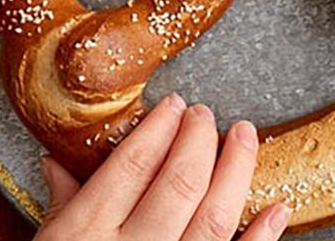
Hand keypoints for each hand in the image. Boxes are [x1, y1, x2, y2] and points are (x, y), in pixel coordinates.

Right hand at [36, 97, 289, 240]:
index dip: (159, 128)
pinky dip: (262, 237)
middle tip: (205, 114)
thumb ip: (60, 206)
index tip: (173, 107)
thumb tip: (58, 164)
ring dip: (235, 170)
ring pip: (214, 216)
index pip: (130, 165)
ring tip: (244, 137)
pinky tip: (277, 209)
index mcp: (83, 234)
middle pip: (178, 181)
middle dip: (198, 138)